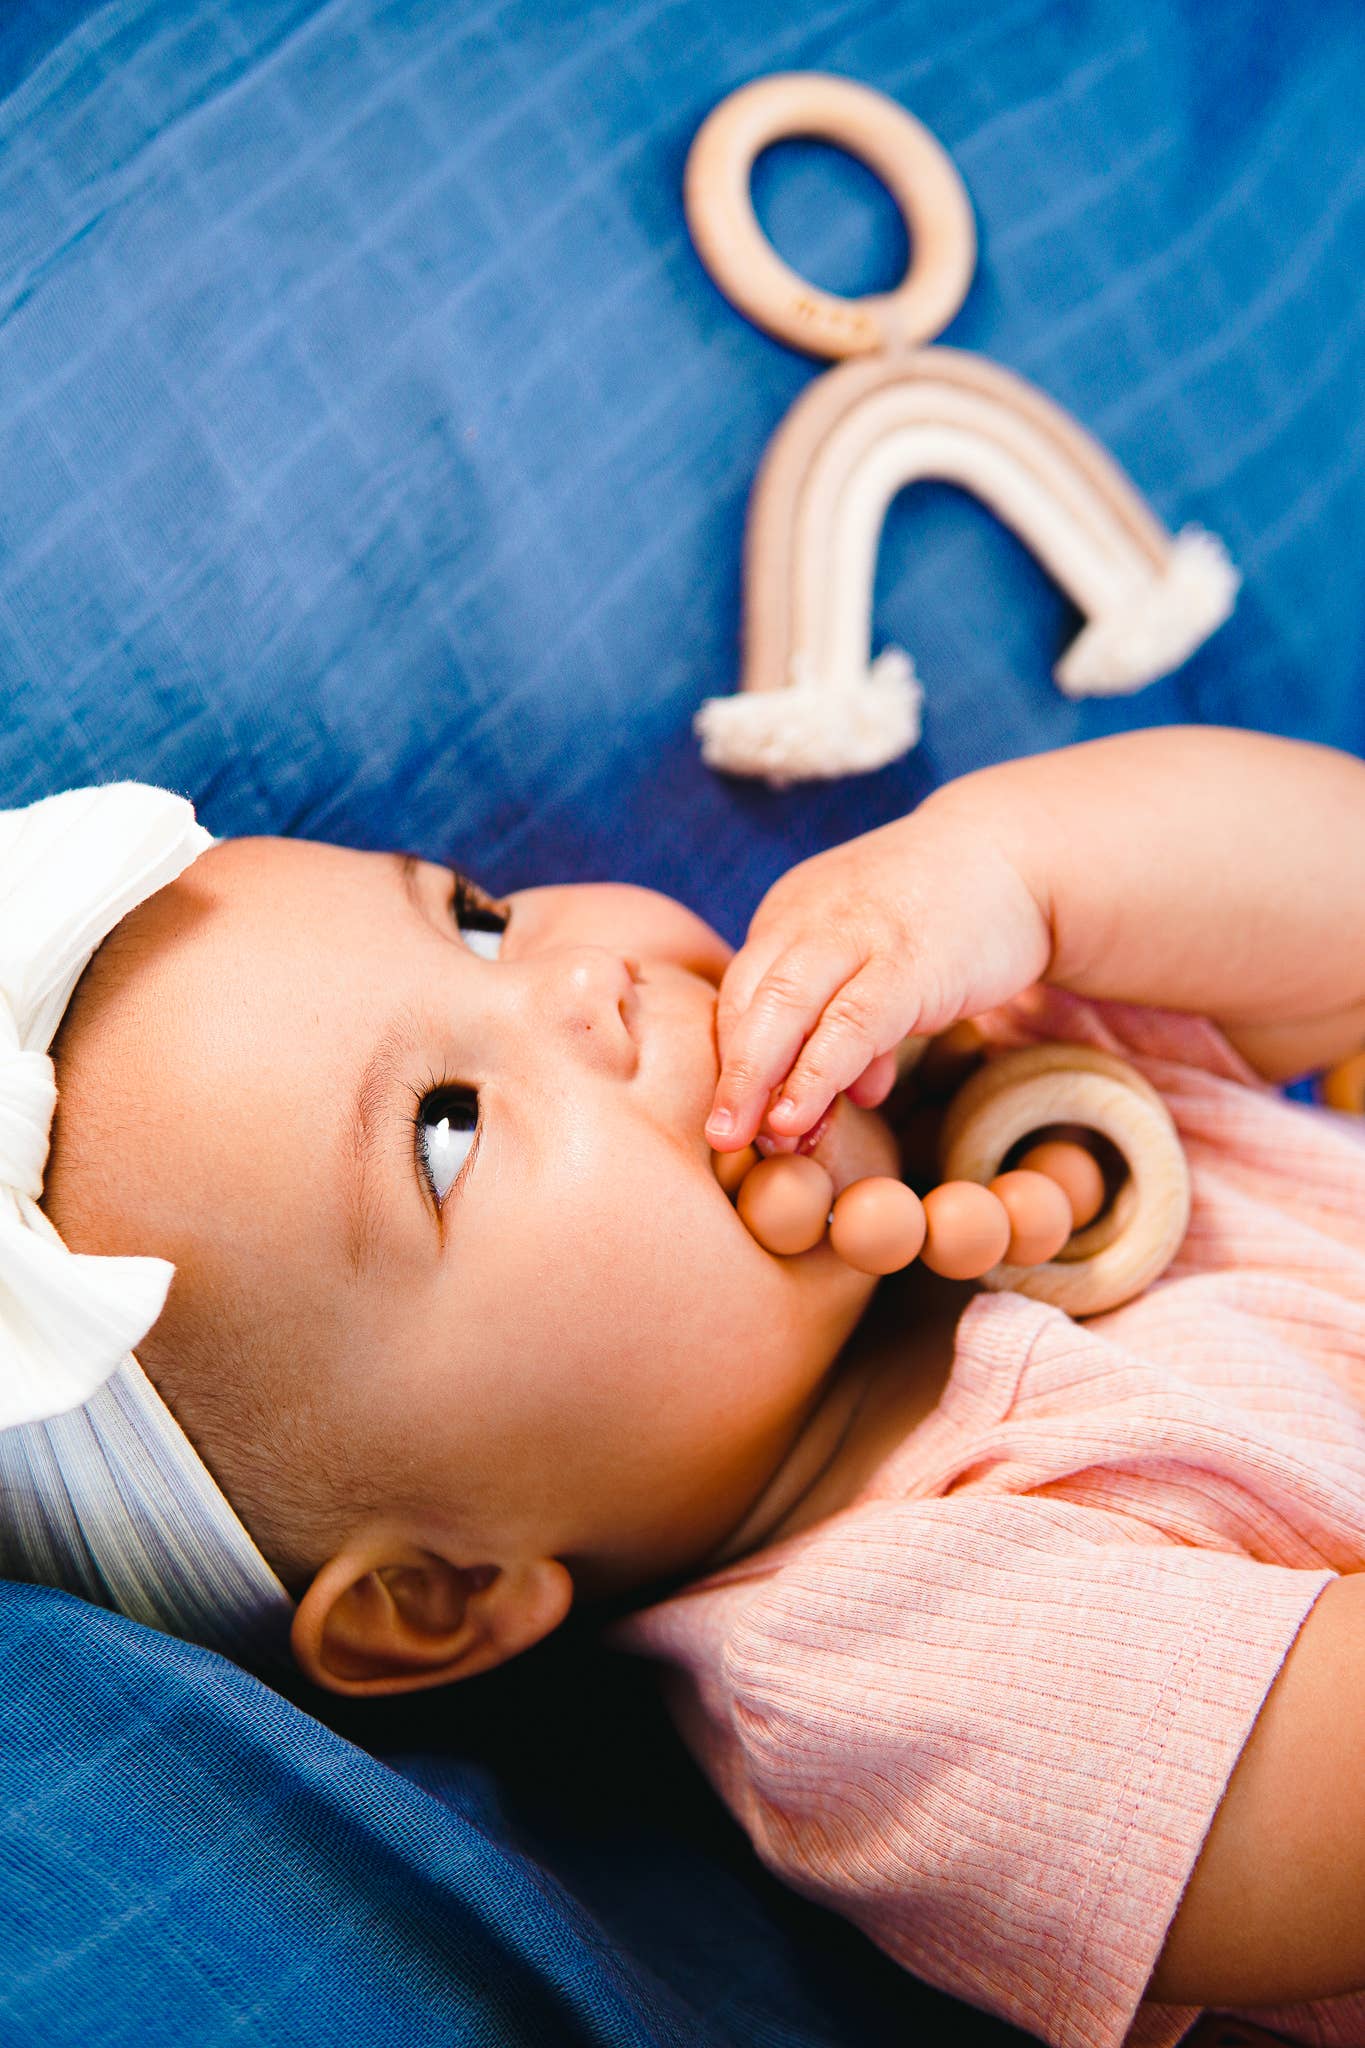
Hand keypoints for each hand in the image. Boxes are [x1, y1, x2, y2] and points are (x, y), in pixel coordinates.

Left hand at [705, 793, 1052, 1149]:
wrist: (1014, 850)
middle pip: (748, 999)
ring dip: (758, 1079)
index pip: (740, 991)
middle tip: (719, 1138)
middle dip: (731, 1075)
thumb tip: (853, 1093)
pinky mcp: (908, 960)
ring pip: (785, 1008)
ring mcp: (856, 934)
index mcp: (791, 915)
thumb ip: (858, 1021)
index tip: (730, 1117)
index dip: (730, 1059)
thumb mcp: (882, 963)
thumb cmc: (945, 914)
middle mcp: (810, 917)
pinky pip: (849, 1024)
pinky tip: (800, 1114)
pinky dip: (817, 1074)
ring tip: (750, 1139)